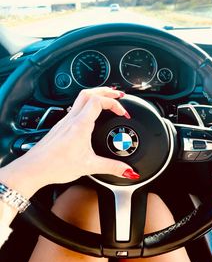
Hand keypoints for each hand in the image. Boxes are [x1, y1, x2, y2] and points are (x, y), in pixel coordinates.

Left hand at [0, 87, 138, 197]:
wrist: (34, 169)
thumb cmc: (55, 166)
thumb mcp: (89, 167)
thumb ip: (111, 167)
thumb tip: (127, 170)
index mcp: (80, 124)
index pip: (98, 101)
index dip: (114, 102)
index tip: (123, 112)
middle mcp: (71, 119)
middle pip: (89, 93)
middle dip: (106, 91)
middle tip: (118, 95)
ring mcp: (64, 121)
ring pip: (80, 99)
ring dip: (95, 95)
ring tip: (106, 100)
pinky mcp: (60, 127)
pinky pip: (75, 109)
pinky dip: (87, 106)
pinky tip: (90, 116)